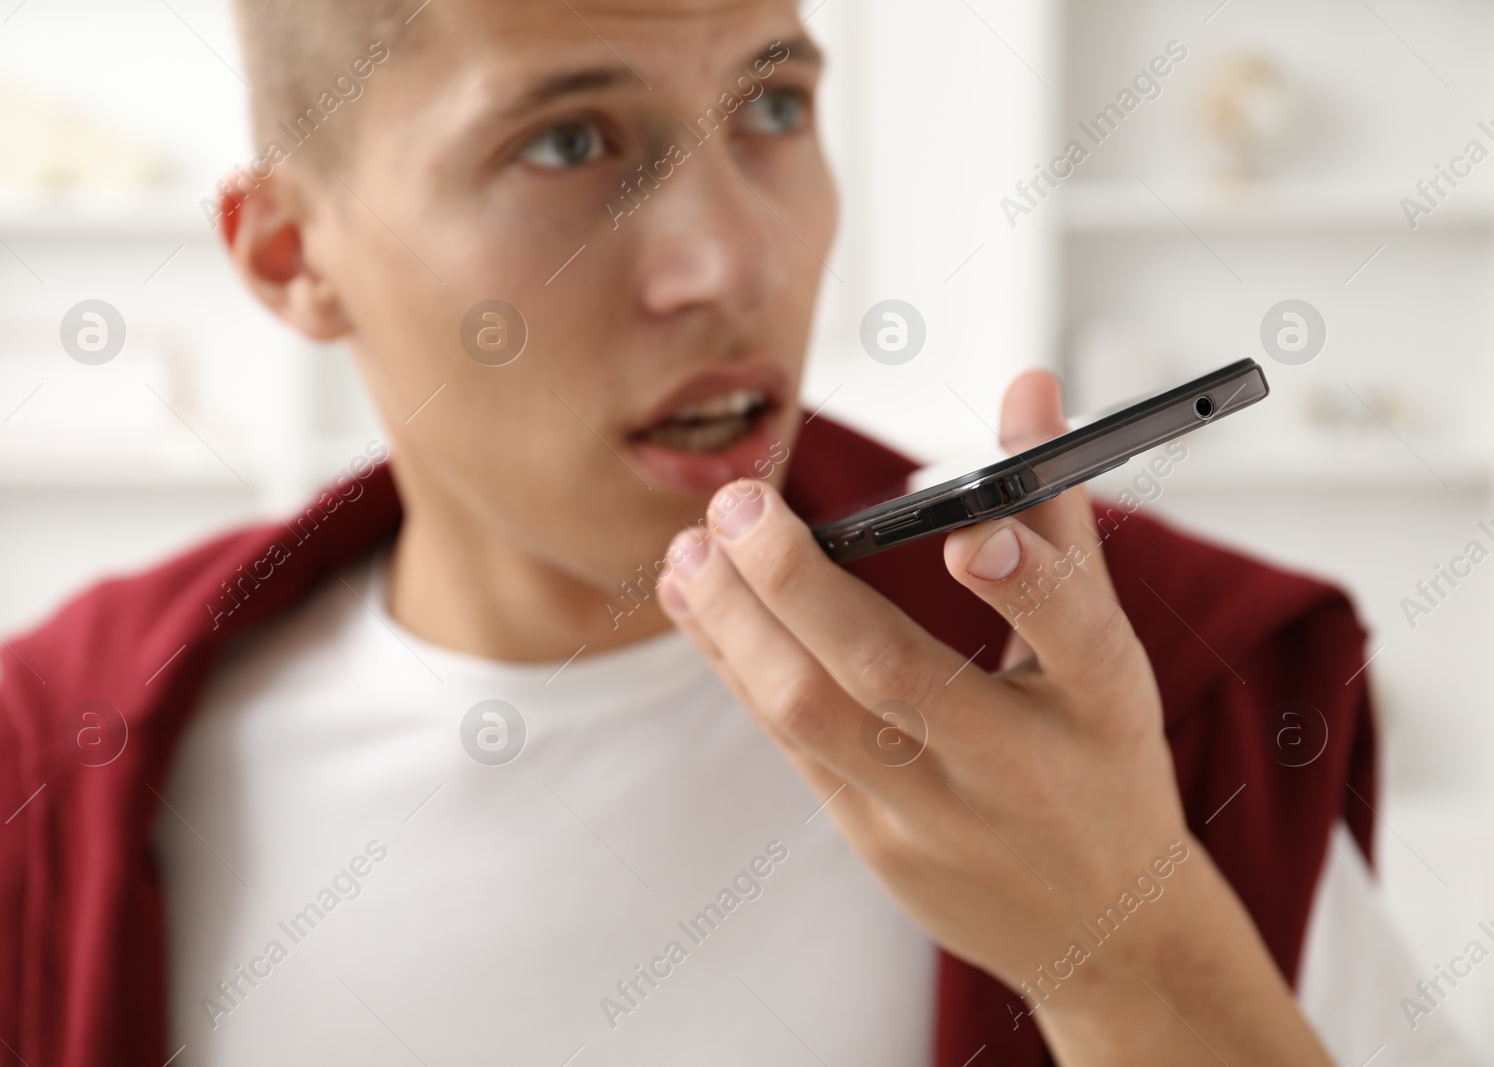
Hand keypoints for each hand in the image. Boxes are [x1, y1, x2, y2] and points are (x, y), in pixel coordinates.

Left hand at [657, 371, 1333, 1065]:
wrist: (1095, 926)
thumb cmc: (1100, 761)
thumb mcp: (1108, 652)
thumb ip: (1056, 516)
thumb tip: (1027, 387)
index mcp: (1103, 702)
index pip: (1072, 637)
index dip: (1027, 584)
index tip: (973, 536)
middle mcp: (1019, 766)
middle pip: (894, 678)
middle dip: (798, 584)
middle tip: (738, 503)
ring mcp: (940, 816)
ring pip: (815, 718)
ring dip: (738, 627)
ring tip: (691, 551)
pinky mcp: (878, 845)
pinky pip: (792, 746)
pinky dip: (739, 668)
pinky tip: (702, 606)